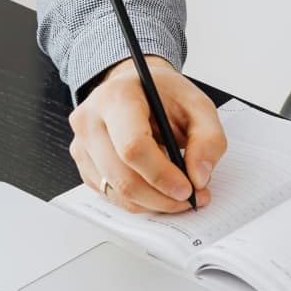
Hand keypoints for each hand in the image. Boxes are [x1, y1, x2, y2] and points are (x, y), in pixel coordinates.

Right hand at [68, 56, 226, 212]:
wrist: (136, 87)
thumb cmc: (163, 94)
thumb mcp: (198, 105)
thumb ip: (208, 139)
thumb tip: (199, 177)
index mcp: (117, 97)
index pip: (133, 146)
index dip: (162, 175)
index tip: (187, 188)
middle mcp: (90, 120)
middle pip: (123, 177)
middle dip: (162, 197)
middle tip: (191, 198)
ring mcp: (82, 144)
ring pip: (116, 192)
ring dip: (153, 202)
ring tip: (178, 194)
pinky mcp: (83, 164)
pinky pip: (111, 195)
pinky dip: (140, 200)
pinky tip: (157, 188)